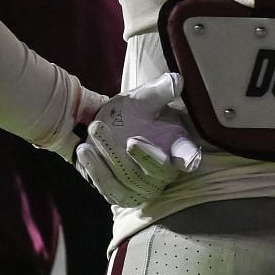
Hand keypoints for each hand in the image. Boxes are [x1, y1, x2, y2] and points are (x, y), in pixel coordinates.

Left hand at [74, 74, 201, 207]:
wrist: (102, 129)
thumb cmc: (130, 113)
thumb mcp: (143, 100)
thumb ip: (159, 91)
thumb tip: (176, 80)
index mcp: (176, 146)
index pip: (188, 156)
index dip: (189, 159)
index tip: (189, 160)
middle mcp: (164, 171)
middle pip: (158, 170)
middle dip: (143, 156)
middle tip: (130, 139)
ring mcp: (142, 186)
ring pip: (129, 179)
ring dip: (110, 156)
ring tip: (95, 128)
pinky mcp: (121, 195)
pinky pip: (109, 188)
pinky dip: (96, 170)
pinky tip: (84, 150)